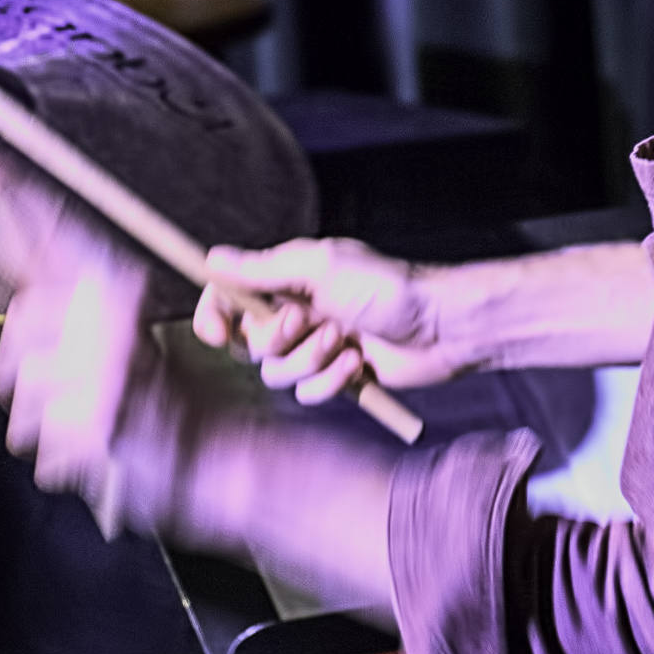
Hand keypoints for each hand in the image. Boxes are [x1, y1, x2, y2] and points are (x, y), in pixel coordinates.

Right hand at [193, 238, 462, 404]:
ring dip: (308, 359)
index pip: (229, 299)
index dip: (214, 316)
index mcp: (286, 282)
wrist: (440, 326)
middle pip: (248, 344)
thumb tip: (214, 258)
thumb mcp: (320, 267)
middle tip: (306, 319)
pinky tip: (358, 363)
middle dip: (275, 338)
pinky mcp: (334, 378)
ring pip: (277, 374)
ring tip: (345, 340)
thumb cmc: (386, 286)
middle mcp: (295, 314)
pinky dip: (330, 380)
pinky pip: (307, 394)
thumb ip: (263, 268)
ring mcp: (314, 348)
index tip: (215, 333)